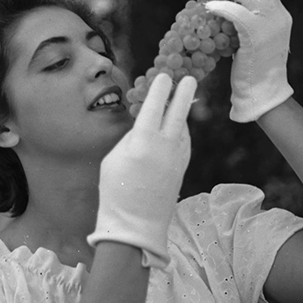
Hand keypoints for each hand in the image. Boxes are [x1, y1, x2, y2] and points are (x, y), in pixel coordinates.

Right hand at [88, 73, 196, 267]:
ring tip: (180, 100)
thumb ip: (130, 139)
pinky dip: (181, 131)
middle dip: (183, 93)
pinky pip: (184, 142)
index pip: (154, 106)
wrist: (135, 226)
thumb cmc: (115, 191)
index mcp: (142, 141)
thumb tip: (143, 126)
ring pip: (183, 128)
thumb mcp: (113, 159)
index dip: (159, 89)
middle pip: (178, 113)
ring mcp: (177, 158)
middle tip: (189, 78)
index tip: (163, 76)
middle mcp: (164, 146)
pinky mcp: (182, 169)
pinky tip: (178, 127)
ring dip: (182, 112)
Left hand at [205, 0, 293, 121]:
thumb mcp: (255, 39)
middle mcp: (279, 16)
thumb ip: (247, 21)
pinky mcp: (257, 36)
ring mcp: (271, 26)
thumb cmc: (253, 69)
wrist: (262, 92)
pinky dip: (221, 8)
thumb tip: (225, 3)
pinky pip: (237, 14)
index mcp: (280, 15)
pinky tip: (208, 8)